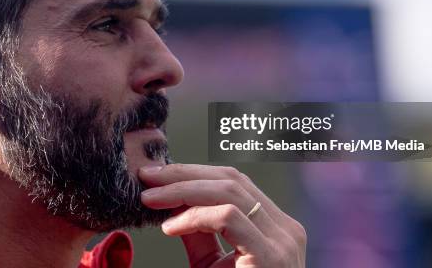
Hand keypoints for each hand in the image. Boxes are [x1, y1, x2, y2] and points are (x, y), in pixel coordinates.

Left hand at [139, 164, 305, 267]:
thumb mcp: (211, 264)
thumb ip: (199, 232)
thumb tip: (172, 203)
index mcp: (273, 226)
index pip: (233, 182)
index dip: (192, 173)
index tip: (156, 177)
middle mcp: (284, 228)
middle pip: (231, 178)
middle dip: (183, 173)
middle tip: (147, 177)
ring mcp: (282, 239)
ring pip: (229, 190)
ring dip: (182, 189)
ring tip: (151, 198)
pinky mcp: (272, 255)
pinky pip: (227, 217)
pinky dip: (194, 217)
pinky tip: (170, 228)